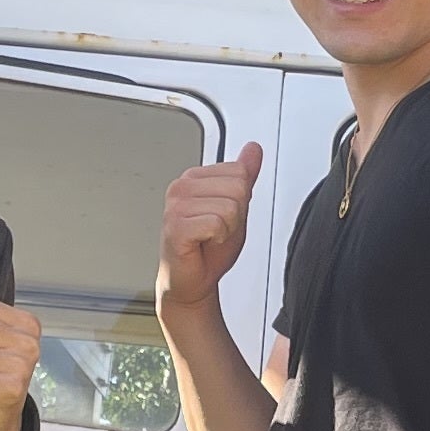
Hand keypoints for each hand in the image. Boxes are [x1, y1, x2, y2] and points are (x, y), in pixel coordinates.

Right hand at [159, 141, 263, 311]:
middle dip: (236, 215)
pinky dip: (218, 239)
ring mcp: (176, 206)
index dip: (241, 201)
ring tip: (210, 238)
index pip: (240, 172)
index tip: (222, 217)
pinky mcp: (176, 226)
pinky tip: (203, 244)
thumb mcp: (235, 207)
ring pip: (230, 207)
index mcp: (194, 178)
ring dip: (227, 229)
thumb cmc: (207, 249)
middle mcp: (182, 187)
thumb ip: (244, 177)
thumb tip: (253, 149)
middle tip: (217, 230)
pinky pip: (217, 224)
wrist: (191, 281)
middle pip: (238, 187)